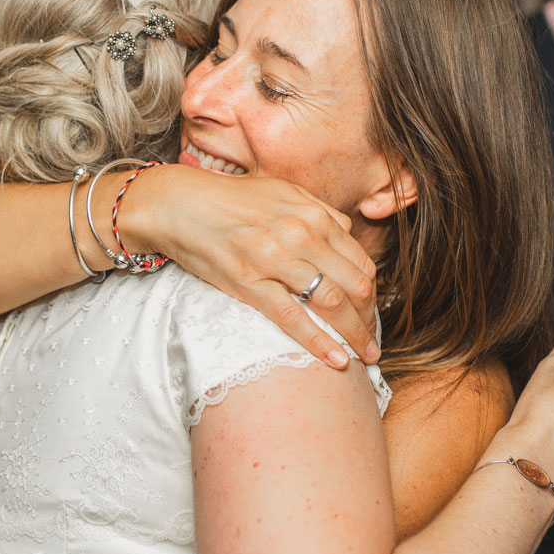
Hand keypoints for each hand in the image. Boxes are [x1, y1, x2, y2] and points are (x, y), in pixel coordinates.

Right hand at [121, 163, 378, 367]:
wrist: (180, 205)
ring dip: (356, 334)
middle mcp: (301, 234)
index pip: (360, 260)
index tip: (371, 312)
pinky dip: (320, 342)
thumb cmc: (230, 200)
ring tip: (367, 355)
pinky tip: (337, 360)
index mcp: (313, 214)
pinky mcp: (249, 283)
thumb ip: (318, 211)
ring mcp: (276, 259)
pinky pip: (293, 318)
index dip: (372, 292)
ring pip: (333, 302)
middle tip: (373, 340)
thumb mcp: (282, 193)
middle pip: (355, 283)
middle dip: (370, 317)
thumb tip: (346, 233)